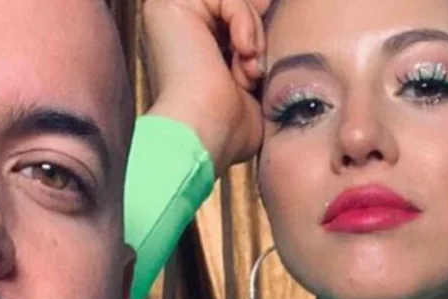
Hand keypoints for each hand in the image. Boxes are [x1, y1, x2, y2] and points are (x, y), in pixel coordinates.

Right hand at [141, 0, 269, 174]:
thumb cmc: (227, 128)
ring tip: (247, 71)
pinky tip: (241, 56)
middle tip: (255, 70)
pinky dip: (245, 24)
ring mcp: (171, 11)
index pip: (238, 19)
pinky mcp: (171, 4)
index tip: (259, 64)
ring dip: (253, 33)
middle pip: (239, 6)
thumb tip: (276, 19)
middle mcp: (177, 24)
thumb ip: (259, 51)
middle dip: (257, 31)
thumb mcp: (253, 81)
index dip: (258, 33)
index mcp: (190, 42)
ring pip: (236, 1)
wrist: (203, 136)